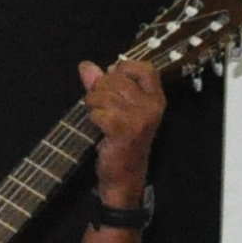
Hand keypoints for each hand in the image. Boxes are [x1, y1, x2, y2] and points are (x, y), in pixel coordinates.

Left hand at [81, 57, 166, 201]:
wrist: (123, 176)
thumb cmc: (122, 141)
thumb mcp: (116, 108)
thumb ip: (102, 85)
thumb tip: (86, 66)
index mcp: (155, 99)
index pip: (145, 69)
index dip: (124, 68)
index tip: (112, 78)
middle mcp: (152, 106)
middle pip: (116, 79)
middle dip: (99, 89)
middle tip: (100, 107)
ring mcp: (140, 118)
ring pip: (103, 94)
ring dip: (93, 105)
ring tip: (99, 118)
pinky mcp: (124, 130)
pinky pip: (99, 111)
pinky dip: (93, 118)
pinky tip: (98, 127)